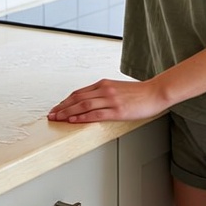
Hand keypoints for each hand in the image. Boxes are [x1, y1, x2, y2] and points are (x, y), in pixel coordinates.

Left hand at [47, 78, 169, 123]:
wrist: (154, 92)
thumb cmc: (138, 93)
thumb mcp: (117, 89)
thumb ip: (104, 93)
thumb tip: (91, 101)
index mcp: (103, 84)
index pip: (79, 92)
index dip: (65, 101)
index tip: (57, 108)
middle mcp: (104, 90)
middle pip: (77, 98)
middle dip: (62, 107)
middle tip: (51, 115)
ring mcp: (110, 100)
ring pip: (83, 106)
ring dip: (67, 112)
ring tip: (57, 118)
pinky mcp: (117, 110)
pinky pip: (95, 114)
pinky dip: (82, 118)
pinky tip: (74, 121)